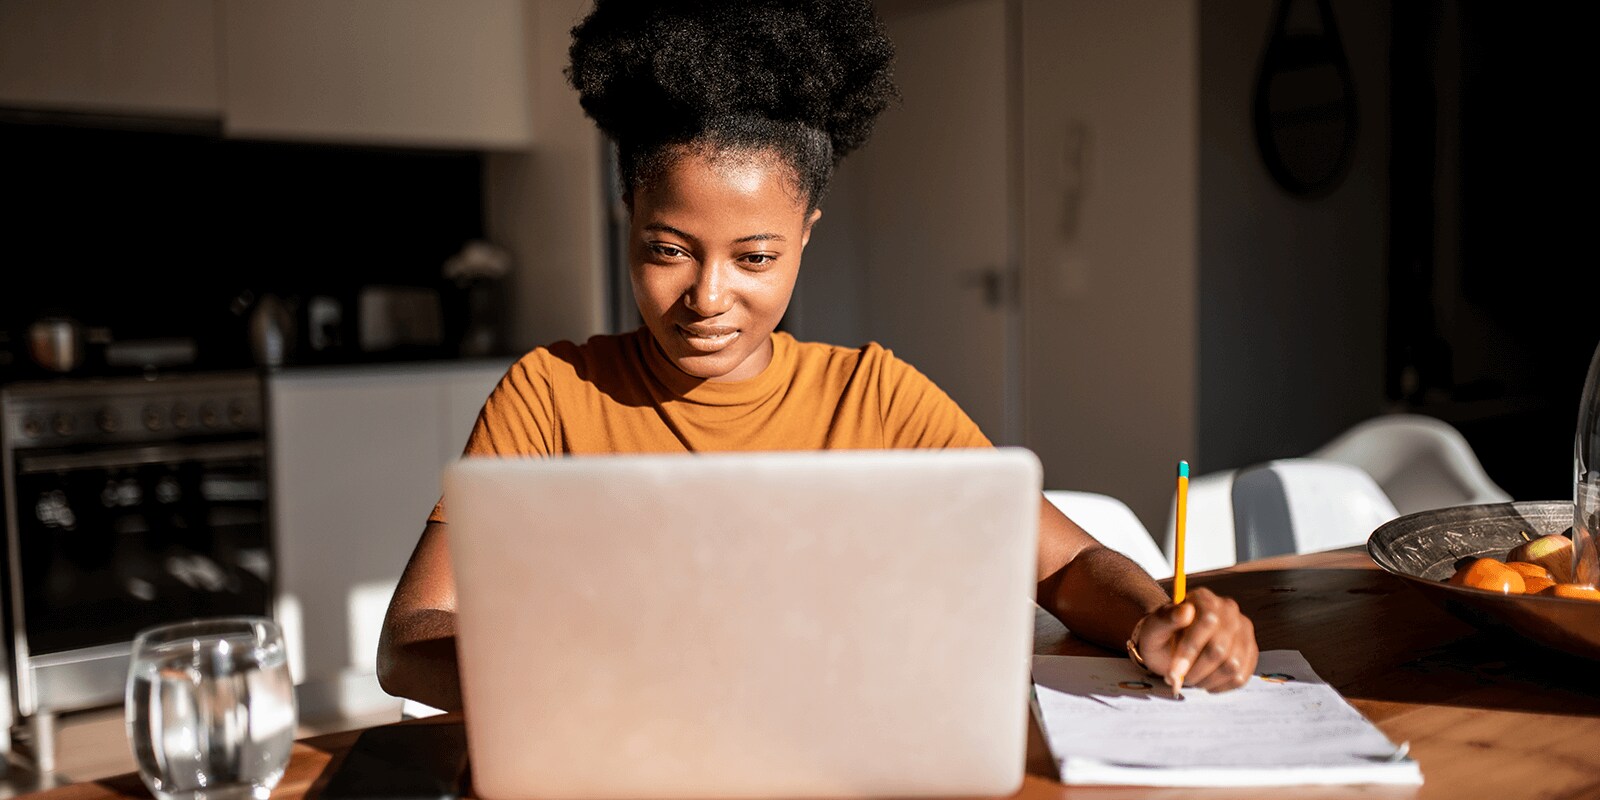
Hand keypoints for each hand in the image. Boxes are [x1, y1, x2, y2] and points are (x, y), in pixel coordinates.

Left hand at [1132, 587, 1258, 693]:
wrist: (1172, 647)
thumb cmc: (1162, 637)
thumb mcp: (1154, 629)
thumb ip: (1165, 619)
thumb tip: (1185, 611)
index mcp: (1204, 598)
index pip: (1207, 622)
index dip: (1189, 650)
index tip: (1173, 672)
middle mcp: (1229, 610)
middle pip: (1219, 649)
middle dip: (1195, 670)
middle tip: (1177, 679)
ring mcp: (1244, 631)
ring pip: (1232, 666)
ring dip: (1206, 680)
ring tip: (1190, 677)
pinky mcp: (1251, 651)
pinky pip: (1240, 677)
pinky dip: (1219, 685)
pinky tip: (1204, 681)